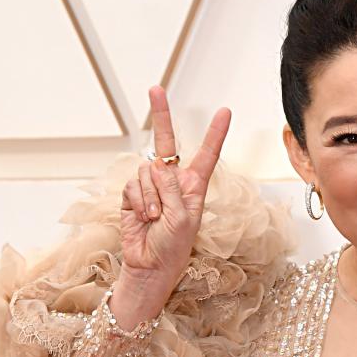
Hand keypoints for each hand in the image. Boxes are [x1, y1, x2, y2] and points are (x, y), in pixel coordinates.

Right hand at [119, 85, 230, 292]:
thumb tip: (157, 165)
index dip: (215, 134)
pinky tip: (144, 218)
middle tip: (155, 89)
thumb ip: (172, 190)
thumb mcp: (183, 219)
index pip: (207, 155)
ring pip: (147, 172)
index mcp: (194, 187)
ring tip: (156, 218)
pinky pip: (133, 185)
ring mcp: (151, 187)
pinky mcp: (132, 195)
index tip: (224, 111)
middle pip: (166, 142)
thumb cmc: (173, 248)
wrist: (149, 267)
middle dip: (161, 116)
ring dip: (151, 197)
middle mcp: (172, 182)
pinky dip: (138, 202)